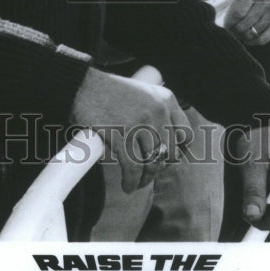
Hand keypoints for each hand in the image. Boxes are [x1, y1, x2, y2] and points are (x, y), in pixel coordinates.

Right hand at [70, 67, 191, 192]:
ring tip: (137, 183)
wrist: (83, 85)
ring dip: (145, 179)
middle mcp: (158, 110)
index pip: (185, 134)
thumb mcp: (144, 93)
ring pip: (153, 163)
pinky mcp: (122, 135)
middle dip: (160, 169)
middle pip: (170, 153)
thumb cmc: (110, 92)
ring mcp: (141, 123)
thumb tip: (165, 147)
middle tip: (149, 174)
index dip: (178, 152)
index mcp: (166, 99)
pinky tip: (127, 184)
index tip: (168, 160)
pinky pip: (134, 168)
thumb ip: (158, 113)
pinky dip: (131, 182)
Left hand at [220, 0, 269, 45]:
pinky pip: (263, 38)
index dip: (227, 22)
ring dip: (241, 36)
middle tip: (228, 30)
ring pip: (252, 33)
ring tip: (236, 32)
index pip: (237, 13)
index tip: (223, 24)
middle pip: (244, 25)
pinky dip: (253, 41)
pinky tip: (246, 37)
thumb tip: (207, 8)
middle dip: (233, 30)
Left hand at [228, 126, 269, 240]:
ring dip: (264, 213)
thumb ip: (253, 192)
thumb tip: (252, 217)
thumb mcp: (251, 165)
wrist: (258, 120)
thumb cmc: (257, 139)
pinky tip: (254, 202)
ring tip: (248, 200)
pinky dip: (265, 207)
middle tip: (247, 212)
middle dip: (267, 219)